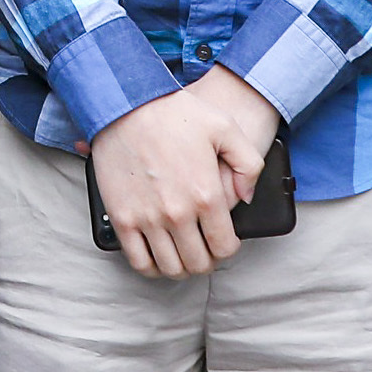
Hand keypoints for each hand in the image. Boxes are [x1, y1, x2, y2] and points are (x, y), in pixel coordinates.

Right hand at [87, 67, 280, 277]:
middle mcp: (178, 213)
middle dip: (206, 260)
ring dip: (180, 267)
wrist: (125, 104)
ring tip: (182, 253)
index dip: (228, 248)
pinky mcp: (122, 217)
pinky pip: (138, 261)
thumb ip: (249, 165)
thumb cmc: (174, 112)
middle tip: (204, 248)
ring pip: (170, 267)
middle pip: (199, 263)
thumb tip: (247, 199)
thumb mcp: (225, 128)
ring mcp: (148, 218)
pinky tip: (157, 256)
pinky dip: (151, 267)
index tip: (223, 239)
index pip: (225, 247)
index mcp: (206, 195)